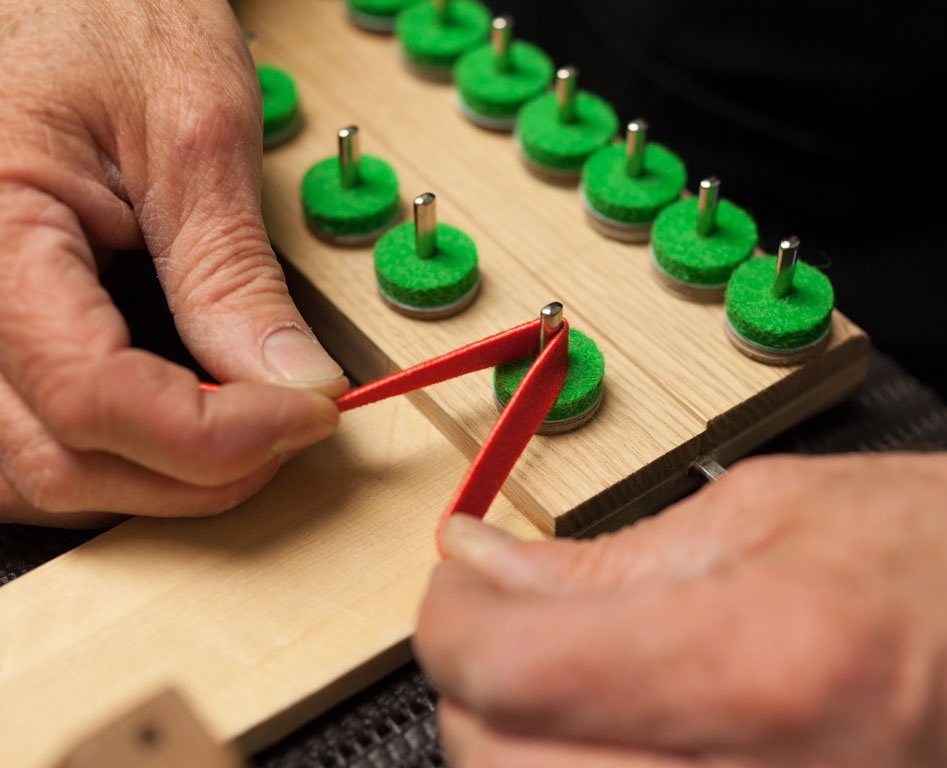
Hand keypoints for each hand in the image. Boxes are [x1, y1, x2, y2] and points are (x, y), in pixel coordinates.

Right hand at [0, 0, 346, 525]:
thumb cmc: (99, 11)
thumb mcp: (191, 129)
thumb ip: (232, 270)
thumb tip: (293, 380)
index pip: (95, 396)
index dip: (218, 435)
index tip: (310, 414)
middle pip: (59, 460)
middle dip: (195, 472)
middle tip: (290, 427)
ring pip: (34, 470)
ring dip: (150, 477)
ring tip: (243, 426)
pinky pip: (26, 434)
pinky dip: (109, 451)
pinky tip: (177, 418)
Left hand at [415, 453, 946, 766]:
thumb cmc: (935, 559)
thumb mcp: (761, 514)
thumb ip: (600, 560)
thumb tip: (482, 565)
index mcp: (749, 661)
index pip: (509, 668)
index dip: (450, 616)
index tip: (459, 578)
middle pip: (498, 764)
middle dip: (473, 682)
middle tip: (501, 617)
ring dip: (516, 737)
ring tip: (556, 671)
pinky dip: (574, 767)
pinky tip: (601, 725)